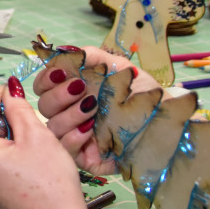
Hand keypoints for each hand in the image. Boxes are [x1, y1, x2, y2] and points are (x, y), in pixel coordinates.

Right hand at [33, 46, 160, 174]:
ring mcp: (76, 137)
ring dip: (69, 114)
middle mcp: (71, 113)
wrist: (166, 123)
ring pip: (52, 127)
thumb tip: (62, 50)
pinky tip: (91, 129)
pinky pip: (65, 149)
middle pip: (43, 106)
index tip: (61, 73)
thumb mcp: (120, 68)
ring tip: (93, 108)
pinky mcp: (84, 158)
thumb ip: (91, 56)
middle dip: (59, 95)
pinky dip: (74, 136)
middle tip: (81, 89)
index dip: (46, 79)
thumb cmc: (145, 96)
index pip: (43, 86)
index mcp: (74, 92)